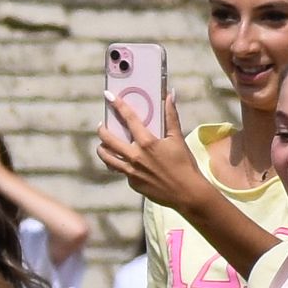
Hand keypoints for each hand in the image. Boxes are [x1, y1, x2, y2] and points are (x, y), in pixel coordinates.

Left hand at [92, 94, 205, 210]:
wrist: (187, 193)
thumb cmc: (185, 164)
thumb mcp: (178, 138)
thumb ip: (171, 116)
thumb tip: (171, 94)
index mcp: (147, 142)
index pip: (129, 119)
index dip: (118, 105)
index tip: (108, 96)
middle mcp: (134, 156)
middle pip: (108, 139)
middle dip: (102, 130)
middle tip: (101, 125)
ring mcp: (131, 171)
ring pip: (107, 157)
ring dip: (102, 149)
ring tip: (103, 144)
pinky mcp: (132, 183)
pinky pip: (121, 170)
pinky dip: (119, 163)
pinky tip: (122, 161)